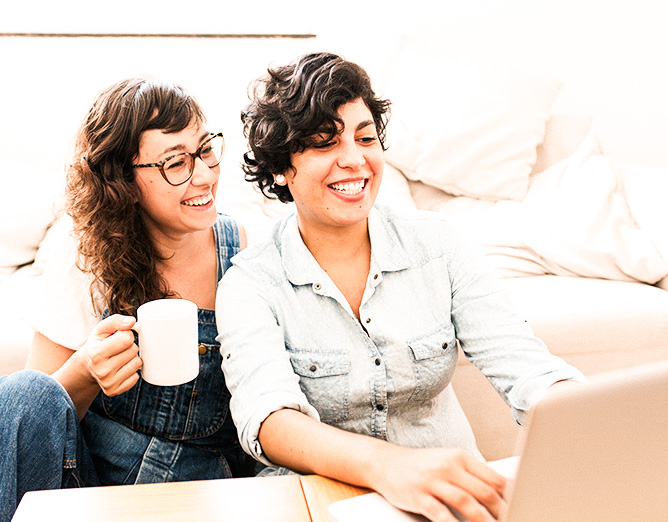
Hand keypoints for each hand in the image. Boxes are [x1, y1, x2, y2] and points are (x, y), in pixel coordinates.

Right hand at [80, 314, 141, 395]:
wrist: (88, 365)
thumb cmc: (98, 343)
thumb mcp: (102, 329)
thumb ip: (116, 321)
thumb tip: (132, 322)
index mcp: (96, 353)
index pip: (127, 338)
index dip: (125, 334)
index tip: (117, 337)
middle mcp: (101, 370)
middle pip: (133, 350)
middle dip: (129, 346)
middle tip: (118, 348)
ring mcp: (108, 383)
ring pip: (137, 363)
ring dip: (131, 358)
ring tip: (119, 357)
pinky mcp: (114, 391)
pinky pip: (136, 377)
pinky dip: (131, 371)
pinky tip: (120, 368)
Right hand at [372, 446, 506, 521]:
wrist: (385, 462)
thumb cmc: (421, 465)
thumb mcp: (447, 461)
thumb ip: (471, 474)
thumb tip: (502, 490)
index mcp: (459, 457)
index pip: (492, 477)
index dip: (509, 496)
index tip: (520, 507)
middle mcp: (447, 466)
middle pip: (483, 491)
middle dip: (501, 511)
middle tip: (510, 520)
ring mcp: (432, 481)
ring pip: (466, 502)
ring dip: (483, 521)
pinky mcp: (419, 496)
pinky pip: (441, 514)